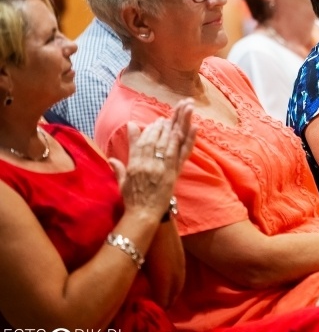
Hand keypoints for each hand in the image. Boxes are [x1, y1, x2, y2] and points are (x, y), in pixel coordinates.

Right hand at [111, 99, 196, 218]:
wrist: (143, 215)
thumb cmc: (132, 200)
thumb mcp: (122, 182)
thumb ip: (118, 168)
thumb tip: (111, 158)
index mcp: (135, 164)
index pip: (142, 142)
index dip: (148, 131)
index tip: (153, 122)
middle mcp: (148, 163)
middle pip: (156, 139)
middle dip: (162, 126)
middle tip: (166, 117)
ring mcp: (161, 167)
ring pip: (168, 142)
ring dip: (175, 126)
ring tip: (179, 116)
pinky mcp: (173, 173)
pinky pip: (181, 153)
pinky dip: (188, 139)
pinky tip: (194, 127)